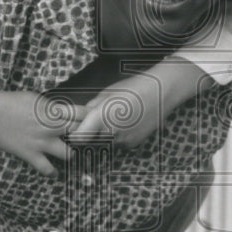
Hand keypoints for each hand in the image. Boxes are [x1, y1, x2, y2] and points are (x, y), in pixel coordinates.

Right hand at [0, 82, 86, 176]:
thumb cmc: (11, 101)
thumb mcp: (36, 98)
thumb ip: (52, 107)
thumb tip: (63, 112)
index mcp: (54, 111)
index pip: (83, 114)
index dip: (92, 118)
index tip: (94, 121)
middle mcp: (52, 127)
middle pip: (81, 134)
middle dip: (87, 137)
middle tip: (87, 140)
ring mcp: (42, 143)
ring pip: (69, 155)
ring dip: (71, 155)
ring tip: (69, 154)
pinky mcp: (30, 154)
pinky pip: (47, 169)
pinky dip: (52, 172)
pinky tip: (54, 171)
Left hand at [67, 60, 214, 149]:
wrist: (161, 92)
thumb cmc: (132, 87)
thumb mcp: (106, 93)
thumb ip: (91, 107)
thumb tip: (80, 116)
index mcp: (100, 116)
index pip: (78, 137)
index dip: (73, 134)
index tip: (70, 130)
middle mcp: (110, 132)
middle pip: (90, 141)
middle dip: (88, 134)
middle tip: (91, 122)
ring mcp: (123, 141)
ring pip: (105, 142)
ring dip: (103, 135)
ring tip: (115, 118)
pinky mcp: (133, 144)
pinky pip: (118, 143)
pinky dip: (118, 136)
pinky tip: (126, 123)